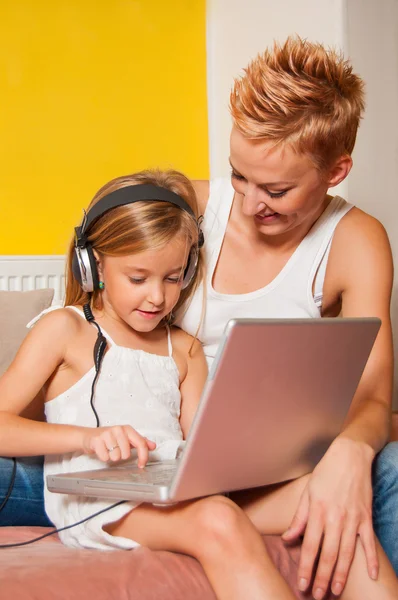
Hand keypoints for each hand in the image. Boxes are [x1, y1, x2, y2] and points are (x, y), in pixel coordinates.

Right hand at [82, 425, 155, 467]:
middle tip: (116, 450)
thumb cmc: (109, 438)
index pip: (141, 443)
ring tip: (108, 450)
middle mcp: (118, 429)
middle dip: (121, 456)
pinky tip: (102, 451)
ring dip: (112, 457)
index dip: (143, 456)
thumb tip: (153, 446)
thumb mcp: (126, 438)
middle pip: (127, 454)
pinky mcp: (97, 440)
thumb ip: (140, 442)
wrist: (88, 436)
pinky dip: (104, 457)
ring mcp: (107, 434)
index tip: (141, 464)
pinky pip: (105, 457)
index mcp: (127, 429)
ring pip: (116, 456)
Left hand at [282, 437, 376, 597]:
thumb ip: (299, 517)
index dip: (305, 567)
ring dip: (341, 574)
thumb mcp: (307, 492)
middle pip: (327, 553)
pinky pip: (369, 542)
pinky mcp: (366, 517)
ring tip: (335, 590)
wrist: (350, 456)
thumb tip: (288, 537)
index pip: (309, 545)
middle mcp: (334, 517)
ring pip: (346, 552)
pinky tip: (371, 575)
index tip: (302, 583)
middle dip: (321, 577)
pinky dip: (371, 559)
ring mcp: (352, 519)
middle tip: (317, 595)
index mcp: (317, 511)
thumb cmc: (326, 473)